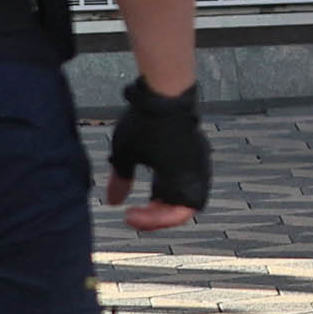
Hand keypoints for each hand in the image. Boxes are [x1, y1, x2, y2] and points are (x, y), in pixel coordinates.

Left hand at [106, 79, 209, 231]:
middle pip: (184, 207)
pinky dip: (173, 183)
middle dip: (161, 214)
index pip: (175, 215)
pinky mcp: (195, 149)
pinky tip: (156, 176)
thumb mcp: (125, 153)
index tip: (128, 215)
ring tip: (148, 196)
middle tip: (139, 213)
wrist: (165, 92)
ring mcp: (198, 160)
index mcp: (180, 178)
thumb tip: (114, 202)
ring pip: (188, 192)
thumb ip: (120, 180)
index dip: (152, 221)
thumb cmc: (144, 122)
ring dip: (168, 199)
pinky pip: (188, 176)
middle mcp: (195, 172)